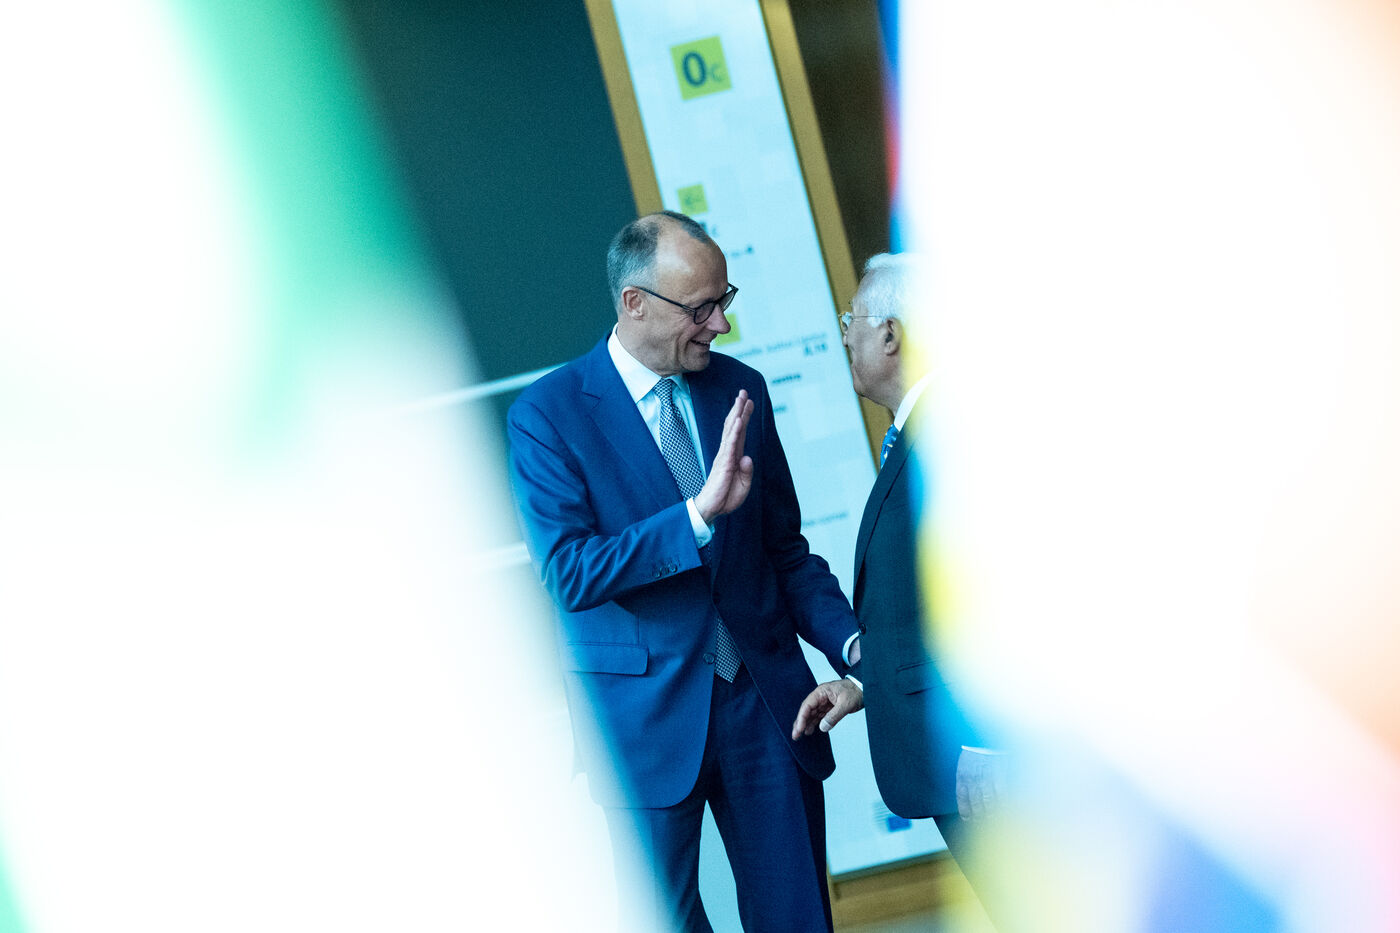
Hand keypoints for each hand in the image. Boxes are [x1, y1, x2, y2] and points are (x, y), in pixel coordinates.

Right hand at [694, 390, 754, 523]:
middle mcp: (728, 452)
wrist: (712, 509)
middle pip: (734, 426)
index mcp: (734, 456)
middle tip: (744, 392)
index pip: (740, 432)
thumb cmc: (725, 497)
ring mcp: (725, 456)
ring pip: (731, 431)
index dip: (744, 417)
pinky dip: (734, 431)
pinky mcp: (723, 463)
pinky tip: (737, 420)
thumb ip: (747, 472)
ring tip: (741, 399)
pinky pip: (730, 444)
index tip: (749, 402)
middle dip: (739, 408)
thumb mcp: (743, 486)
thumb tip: (748, 458)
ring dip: (737, 414)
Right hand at [791, 679, 863, 739]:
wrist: (865, 688)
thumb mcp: (846, 704)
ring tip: (800, 735)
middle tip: (795, 735)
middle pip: (807, 710)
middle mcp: (821, 696)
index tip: (799, 728)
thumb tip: (822, 727)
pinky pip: (819, 716)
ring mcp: (825, 702)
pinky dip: (814, 723)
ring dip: (806, 724)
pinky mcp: (829, 707)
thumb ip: (834, 716)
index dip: (802, 717)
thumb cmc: (856, 691)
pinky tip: (810, 730)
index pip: (807, 705)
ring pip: (812, 714)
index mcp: (822, 692)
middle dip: (800, 722)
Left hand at [955, 747, 1007, 819]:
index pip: (962, 798)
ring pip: (989, 802)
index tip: (968, 819)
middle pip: (976, 803)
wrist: (986, 731)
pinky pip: (1002, 794)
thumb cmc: (977, 744)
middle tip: (983, 823)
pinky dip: (1004, 804)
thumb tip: (968, 789)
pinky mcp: (1000, 773)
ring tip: (995, 820)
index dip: (965, 811)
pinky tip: (1005, 810)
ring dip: (991, 813)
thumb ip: (966, 774)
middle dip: (979, 816)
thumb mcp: (966, 758)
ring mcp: (987, 777)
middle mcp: (973, 778)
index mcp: (962, 774)